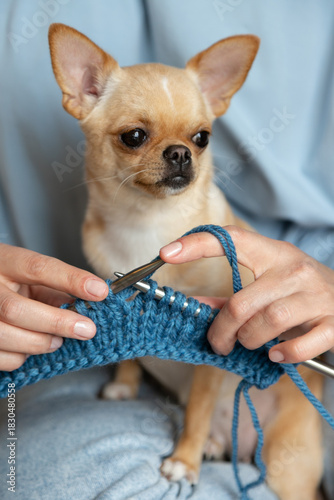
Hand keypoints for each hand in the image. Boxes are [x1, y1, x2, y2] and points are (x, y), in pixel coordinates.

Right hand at [0, 244, 107, 370]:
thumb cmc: (11, 283)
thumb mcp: (30, 278)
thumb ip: (56, 289)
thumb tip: (90, 305)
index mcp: (5, 262)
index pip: (38, 268)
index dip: (71, 280)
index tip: (100, 291)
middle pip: (16, 309)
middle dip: (57, 322)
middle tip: (86, 330)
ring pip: (6, 335)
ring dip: (40, 343)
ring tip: (57, 341)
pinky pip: (2, 357)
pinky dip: (21, 357)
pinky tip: (29, 347)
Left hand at [160, 226, 333, 362]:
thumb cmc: (299, 289)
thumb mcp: (268, 282)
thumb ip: (232, 296)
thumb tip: (196, 308)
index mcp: (273, 254)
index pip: (231, 239)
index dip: (196, 244)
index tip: (166, 253)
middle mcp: (293, 271)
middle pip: (241, 303)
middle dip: (221, 330)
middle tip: (217, 342)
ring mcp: (315, 296)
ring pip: (266, 324)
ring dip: (248, 341)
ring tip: (248, 344)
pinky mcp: (332, 322)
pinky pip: (298, 346)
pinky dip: (281, 355)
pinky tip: (275, 354)